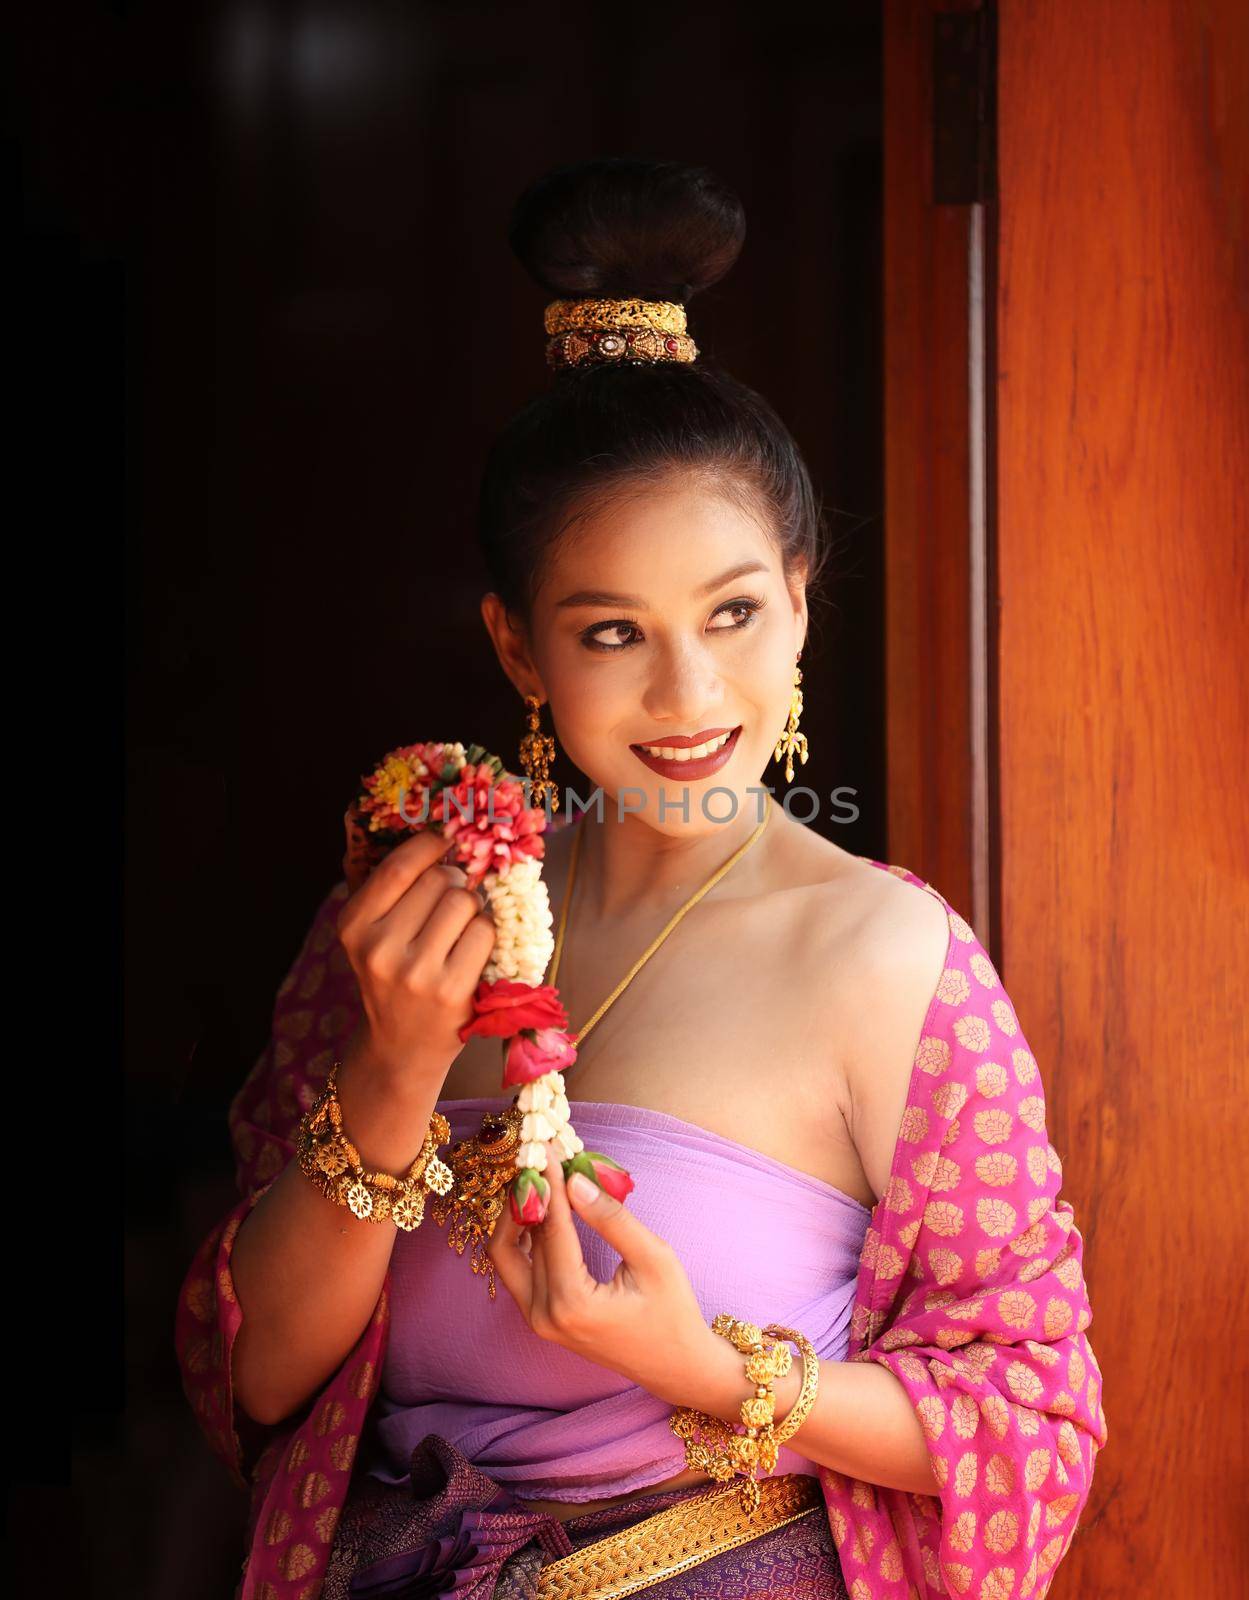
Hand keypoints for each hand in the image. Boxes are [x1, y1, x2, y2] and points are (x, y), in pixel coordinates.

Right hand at [335, 822, 496, 1082]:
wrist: (401, 1048)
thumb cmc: (394, 979)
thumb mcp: (372, 935)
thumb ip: (395, 890)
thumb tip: (444, 839)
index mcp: (354, 927)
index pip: (397, 868)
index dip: (428, 846)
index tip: (444, 842)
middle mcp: (379, 949)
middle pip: (439, 881)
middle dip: (454, 883)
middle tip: (452, 901)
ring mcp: (416, 972)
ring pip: (464, 903)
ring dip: (472, 909)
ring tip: (459, 930)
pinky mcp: (450, 990)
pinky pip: (483, 933)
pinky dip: (485, 935)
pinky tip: (471, 951)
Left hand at [487, 1140, 718, 1408]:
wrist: (676, 1366)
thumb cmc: (673, 1312)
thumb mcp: (653, 1258)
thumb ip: (611, 1218)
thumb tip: (574, 1179)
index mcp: (572, 1303)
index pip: (551, 1227)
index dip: (549, 1181)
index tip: (547, 1145)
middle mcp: (544, 1316)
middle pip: (515, 1240)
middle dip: (526, 1194)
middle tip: (540, 1159)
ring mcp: (538, 1321)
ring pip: (508, 1254)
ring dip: (520, 1213)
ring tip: (543, 1177)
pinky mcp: (540, 1319)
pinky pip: (519, 1268)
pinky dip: (525, 1235)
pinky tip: (545, 1207)